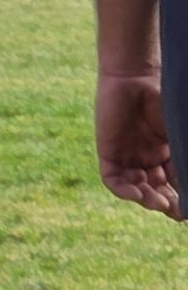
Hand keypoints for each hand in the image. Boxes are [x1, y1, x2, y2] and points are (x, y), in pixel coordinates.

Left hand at [96, 71, 178, 214]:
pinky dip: (125, 190)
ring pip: (136, 188)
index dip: (182, 197)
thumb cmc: (164, 99)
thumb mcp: (179, 133)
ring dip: (147, 199)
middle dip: (167, 204)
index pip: (175, 183)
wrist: (135, 76)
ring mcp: (128, 157)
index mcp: (167, 153)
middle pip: (156, 190)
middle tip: (176, 212)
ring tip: (160, 203)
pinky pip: (113, 180)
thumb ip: (183, 158)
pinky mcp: (108, 153)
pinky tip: (137, 193)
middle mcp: (147, 158)